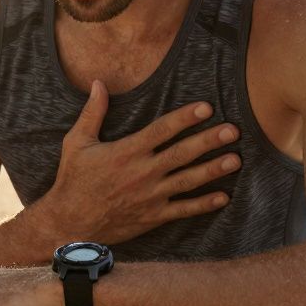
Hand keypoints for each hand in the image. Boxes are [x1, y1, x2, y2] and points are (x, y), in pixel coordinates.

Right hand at [41, 80, 240, 243]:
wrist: (70, 222)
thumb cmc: (73, 180)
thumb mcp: (77, 143)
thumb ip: (92, 113)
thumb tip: (98, 83)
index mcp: (126, 152)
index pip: (162, 130)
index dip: (185, 118)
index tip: (206, 107)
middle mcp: (142, 173)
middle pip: (182, 153)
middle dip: (209, 141)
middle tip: (233, 130)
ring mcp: (150, 196)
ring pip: (188, 180)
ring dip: (213, 170)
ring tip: (236, 159)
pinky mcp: (153, 216)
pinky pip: (183, 210)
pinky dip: (204, 204)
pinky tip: (223, 197)